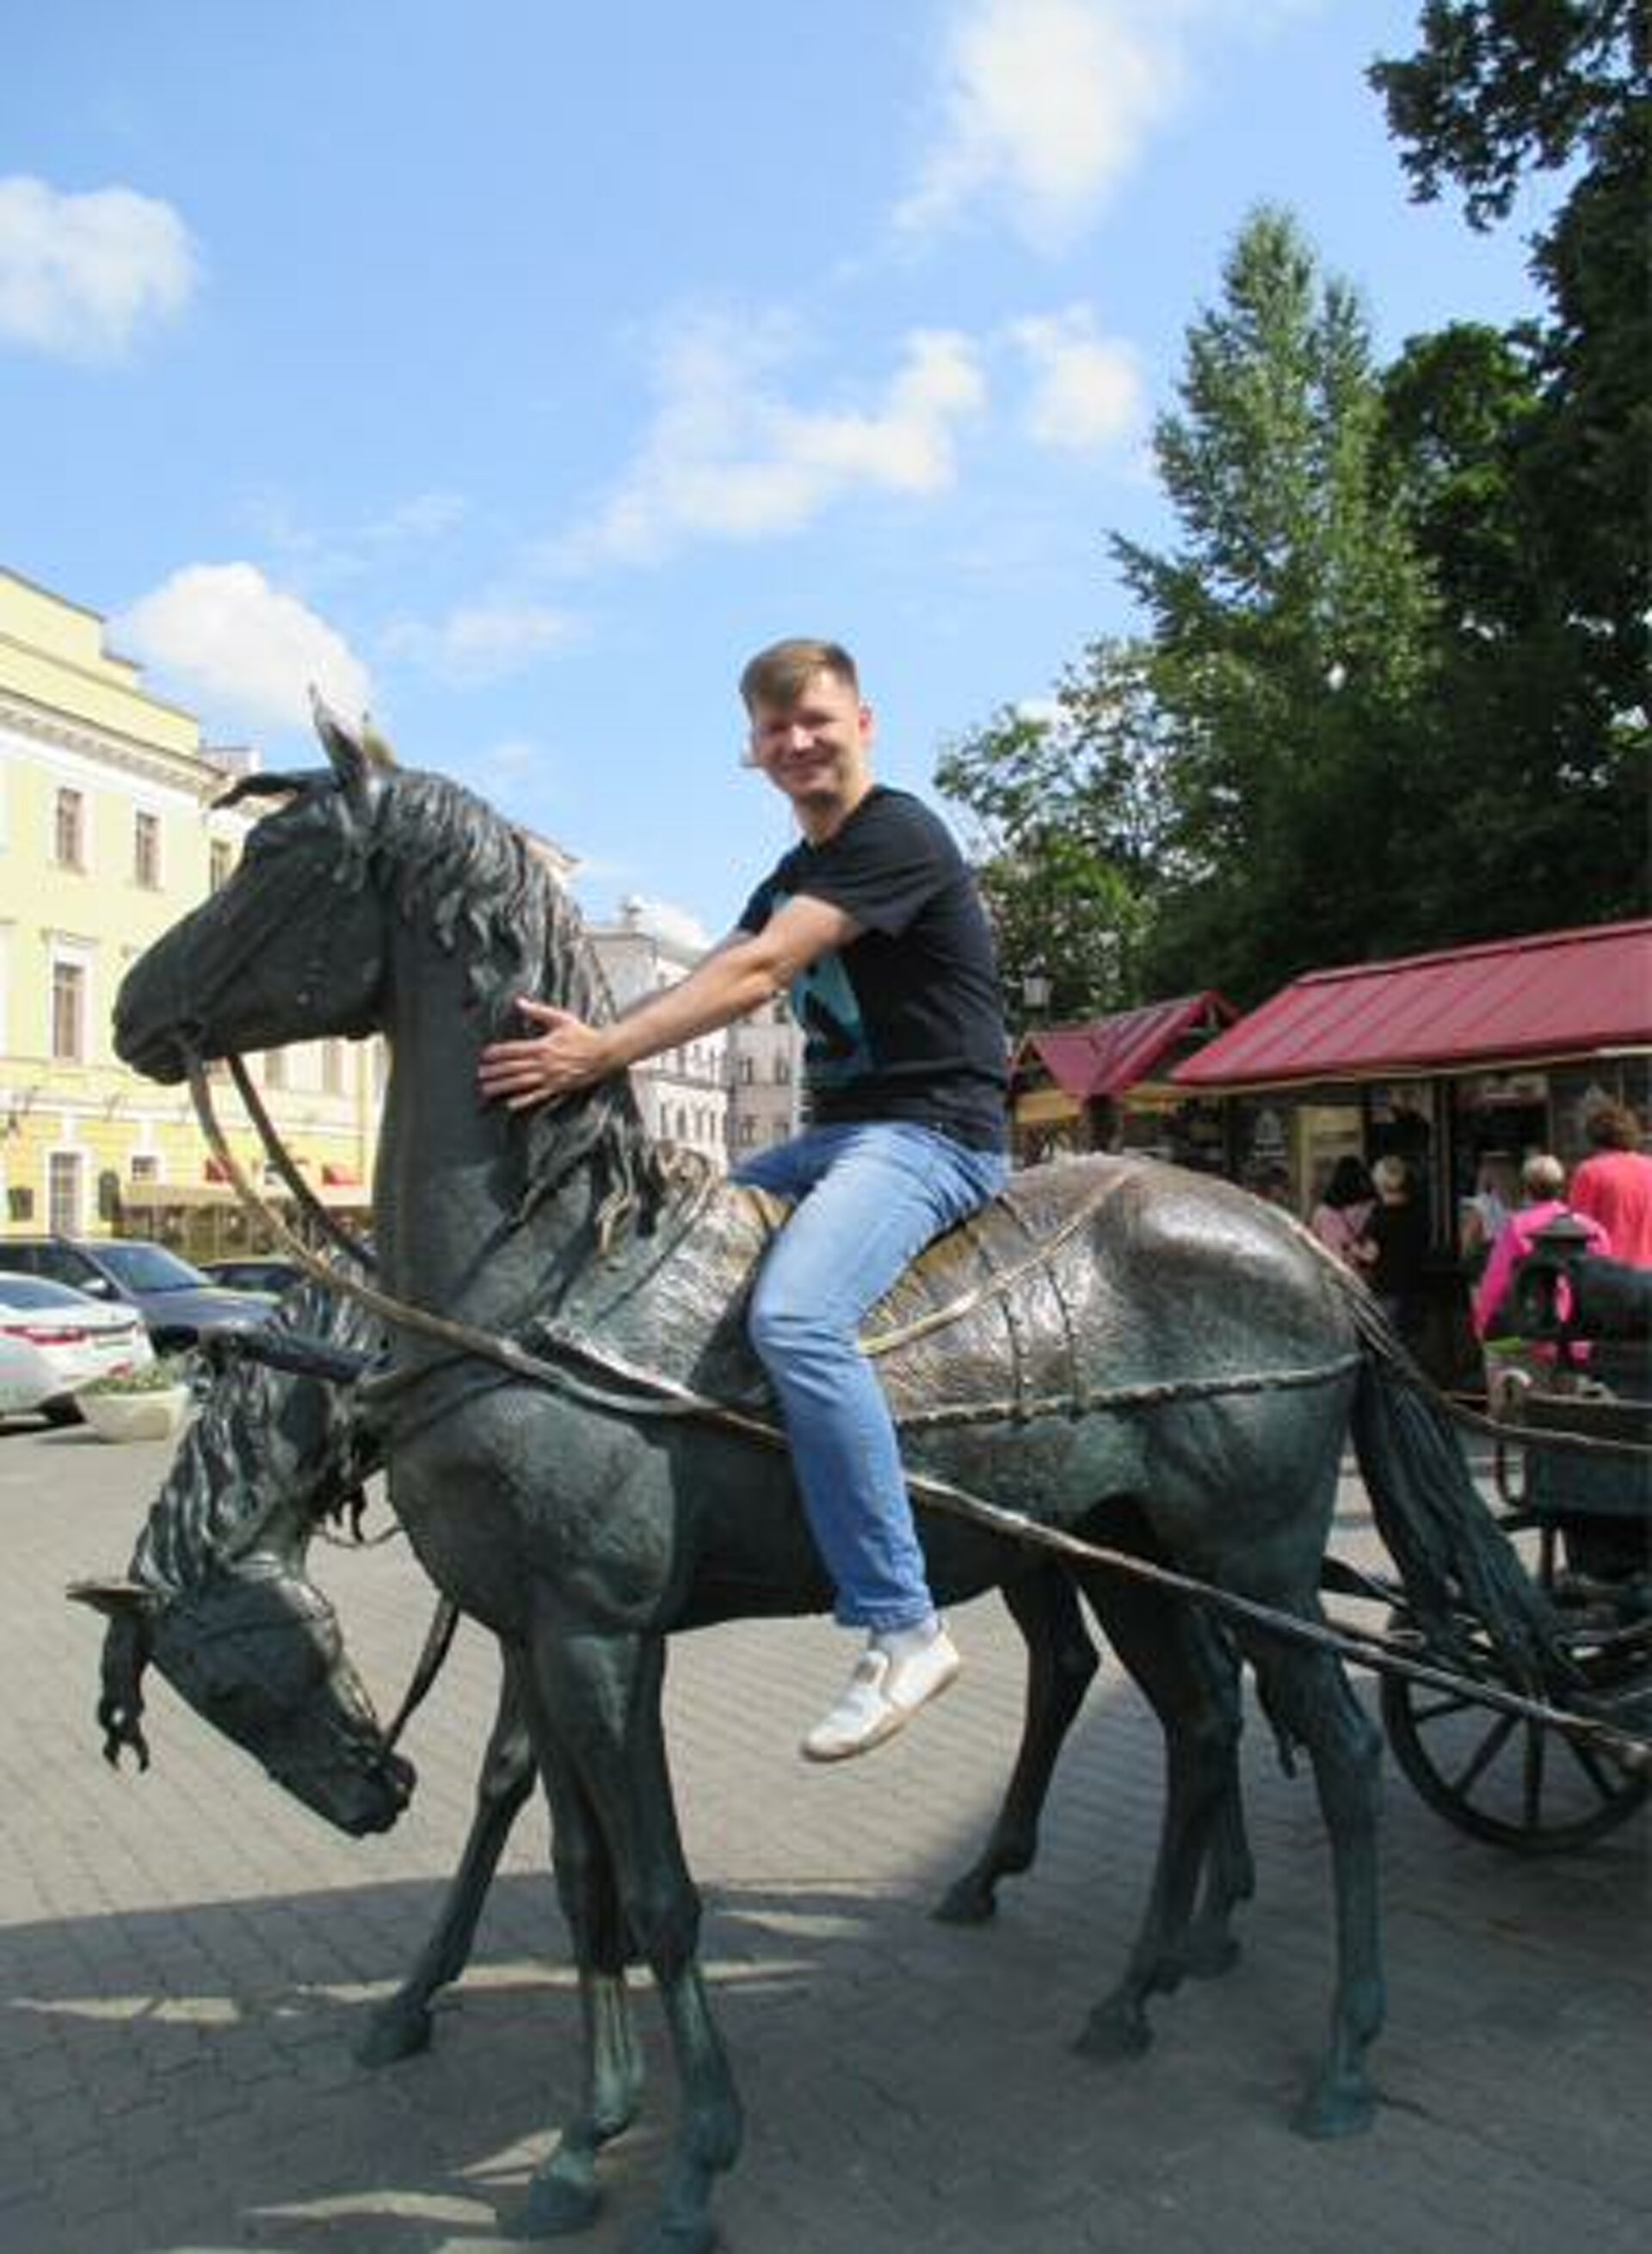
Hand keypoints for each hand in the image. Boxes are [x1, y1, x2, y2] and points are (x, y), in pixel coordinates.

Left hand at [477, 998, 615, 1111]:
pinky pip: (538, 1096)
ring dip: (503, 1086)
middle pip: (514, 1068)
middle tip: (480, 1074)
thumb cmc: (582, 1035)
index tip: (485, 1055)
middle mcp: (545, 1063)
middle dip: (495, 1071)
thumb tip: (519, 1002)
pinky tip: (510, 1105)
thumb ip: (538, 1011)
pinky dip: (524, 1101)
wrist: (604, 1053)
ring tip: (487, 1089)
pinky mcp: (558, 1088)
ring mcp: (551, 1078)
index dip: (498, 1052)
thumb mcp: (560, 1019)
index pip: (515, 1049)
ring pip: (521, 1083)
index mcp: (543, 1045)